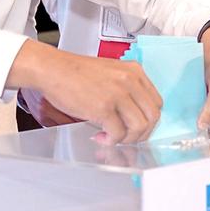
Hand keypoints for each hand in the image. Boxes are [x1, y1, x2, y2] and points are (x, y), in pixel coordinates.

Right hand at [9, 40, 161, 143]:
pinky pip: (118, 133)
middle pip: (153, 117)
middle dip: (142, 133)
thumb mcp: (112, 71)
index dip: (148, 119)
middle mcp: (130, 81)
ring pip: (139, 127)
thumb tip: (135, 113)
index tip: (137, 126)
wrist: (53, 69)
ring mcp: (118, 95)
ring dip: (127, 139)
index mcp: (135, 71)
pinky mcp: (103, 108)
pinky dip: (111, 140)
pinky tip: (100, 136)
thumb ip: (127, 87)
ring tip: (112, 137)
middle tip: (127, 137)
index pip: (157, 102)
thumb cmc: (76, 72)